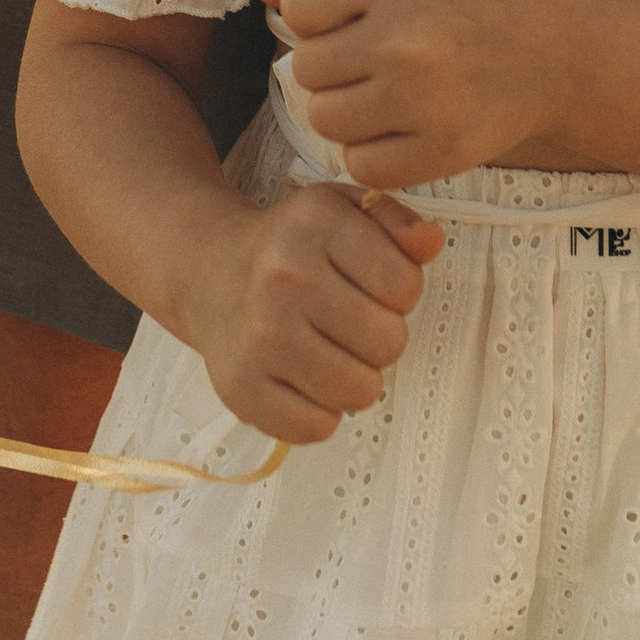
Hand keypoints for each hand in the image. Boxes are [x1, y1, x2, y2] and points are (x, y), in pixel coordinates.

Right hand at [171, 179, 441, 444]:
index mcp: (315, 226)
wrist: (209, 275)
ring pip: (359, 392)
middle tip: (348, 324)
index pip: (404, 284)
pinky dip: (318, 412)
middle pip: (389, 343)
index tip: (372, 286)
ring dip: (354, 378)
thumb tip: (431, 241)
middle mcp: (283, 279)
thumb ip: (397, 224)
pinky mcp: (240, 386)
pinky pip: (316, 427)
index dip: (400, 291)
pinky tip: (302, 378)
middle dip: (379, 338)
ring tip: (329, 351)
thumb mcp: (344, 212)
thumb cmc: (288, 249)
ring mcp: (259, 336)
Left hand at [260, 0, 585, 199]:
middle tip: (378, 56)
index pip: (299, 9)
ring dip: (347, 109)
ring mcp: (423, 101)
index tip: (352, 15)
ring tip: (388, 90)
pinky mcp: (441, 151)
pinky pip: (362, 164)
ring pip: (326, 119)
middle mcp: (405, 40)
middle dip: (332, 63)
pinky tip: (404, 125)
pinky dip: (374, 151)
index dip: (318, 14)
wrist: (559, 51)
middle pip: (307, 69)